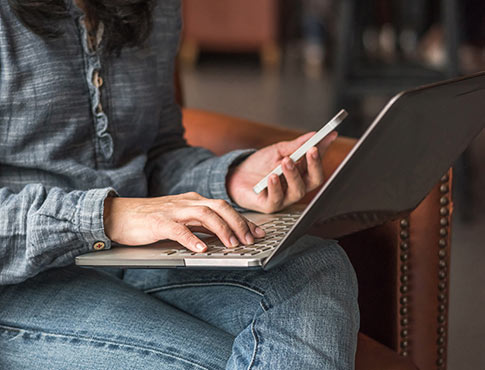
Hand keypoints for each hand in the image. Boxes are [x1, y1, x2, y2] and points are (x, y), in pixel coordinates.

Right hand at [103, 192, 264, 251]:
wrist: (118, 214)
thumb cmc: (151, 219)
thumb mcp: (181, 218)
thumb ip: (200, 224)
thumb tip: (223, 235)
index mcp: (193, 201)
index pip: (225, 208)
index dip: (244, 220)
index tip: (259, 232)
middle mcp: (187, 203)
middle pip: (220, 208)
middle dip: (239, 223)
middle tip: (251, 240)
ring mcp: (173, 211)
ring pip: (204, 215)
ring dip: (222, 230)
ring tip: (233, 245)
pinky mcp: (159, 222)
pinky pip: (179, 229)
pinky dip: (192, 239)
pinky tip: (202, 249)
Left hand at [227, 131, 336, 212]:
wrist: (237, 174)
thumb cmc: (260, 164)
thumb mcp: (279, 151)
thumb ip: (297, 145)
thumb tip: (316, 135)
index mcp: (302, 174)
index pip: (317, 165)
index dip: (323, 153)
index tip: (325, 139)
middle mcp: (297, 187)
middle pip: (314, 181)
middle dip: (314, 165)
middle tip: (311, 151)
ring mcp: (285, 198)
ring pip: (298, 191)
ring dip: (294, 174)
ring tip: (287, 161)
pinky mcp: (270, 205)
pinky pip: (276, 199)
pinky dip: (276, 187)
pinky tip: (272, 176)